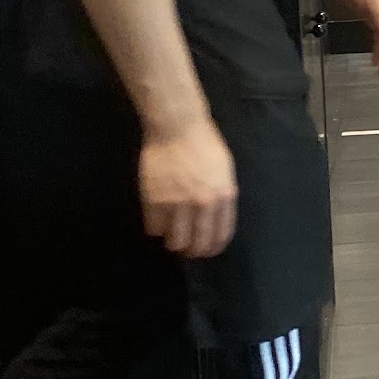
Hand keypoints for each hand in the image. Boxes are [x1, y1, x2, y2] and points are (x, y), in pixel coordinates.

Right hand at [140, 116, 237, 258]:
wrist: (177, 127)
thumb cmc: (204, 144)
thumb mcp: (224, 171)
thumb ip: (222, 195)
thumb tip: (216, 219)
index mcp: (224, 197)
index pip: (221, 236)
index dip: (212, 248)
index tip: (206, 250)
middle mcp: (203, 205)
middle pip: (197, 245)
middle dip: (192, 251)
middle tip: (186, 249)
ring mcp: (178, 204)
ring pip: (175, 242)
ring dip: (173, 242)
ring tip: (171, 236)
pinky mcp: (155, 201)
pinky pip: (153, 228)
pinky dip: (155, 228)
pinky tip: (157, 220)